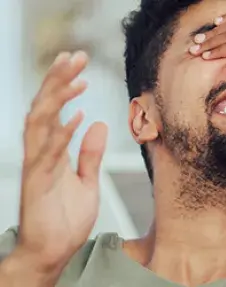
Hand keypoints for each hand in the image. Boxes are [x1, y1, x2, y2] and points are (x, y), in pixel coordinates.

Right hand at [14, 51, 108, 269]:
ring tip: (76, 78)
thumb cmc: (64, 220)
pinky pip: (48, 155)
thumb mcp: (87, 181)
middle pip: (44, 108)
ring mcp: (37, 168)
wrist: (53, 253)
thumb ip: (90, 154)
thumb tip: (96, 123)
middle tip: (75, 55)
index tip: (77, 62)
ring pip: (40, 124)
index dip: (62, 84)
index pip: (54, 109)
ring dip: (57, 100)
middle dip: (58, 80)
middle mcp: (41, 154)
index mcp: (52, 151)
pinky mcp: (38, 185)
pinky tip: (76, 118)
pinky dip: (61, 135)